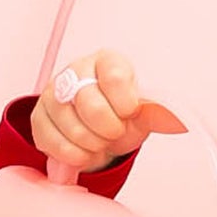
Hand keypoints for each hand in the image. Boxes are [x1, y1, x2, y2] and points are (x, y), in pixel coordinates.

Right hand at [29, 47, 182, 174]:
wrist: (101, 131)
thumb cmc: (123, 117)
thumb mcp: (144, 114)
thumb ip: (157, 113)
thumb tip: (177, 120)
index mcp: (108, 62)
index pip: (115, 76)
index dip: (125, 103)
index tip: (130, 113)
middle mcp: (76, 70)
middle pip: (90, 103)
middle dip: (108, 128)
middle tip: (114, 132)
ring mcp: (53, 92)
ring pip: (70, 124)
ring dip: (92, 143)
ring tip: (100, 141)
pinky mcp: (39, 117)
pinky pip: (51, 140)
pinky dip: (73, 154)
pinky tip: (84, 151)